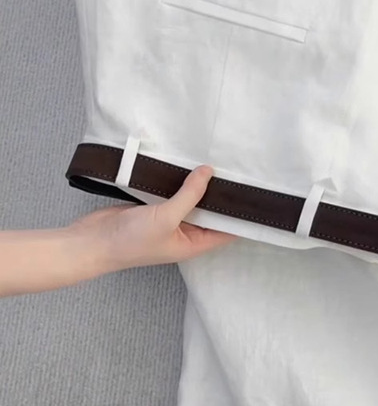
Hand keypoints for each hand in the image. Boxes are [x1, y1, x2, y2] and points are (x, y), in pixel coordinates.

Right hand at [0, 166, 233, 297]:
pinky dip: (180, 181)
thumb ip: (190, 195)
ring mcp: (169, 219)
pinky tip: (189, 163)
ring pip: (192, 200)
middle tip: (238, 168)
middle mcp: (185, 233)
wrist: (91, 241)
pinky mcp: (154, 207)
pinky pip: (174, 192)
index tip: (258, 194)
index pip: (228, 230)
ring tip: (219, 162)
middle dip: (221, 194)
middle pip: (211, 212)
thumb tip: (209, 172)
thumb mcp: (167, 218)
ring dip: (200, 185)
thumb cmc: (131, 241)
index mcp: (194, 244)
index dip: (242, 216)